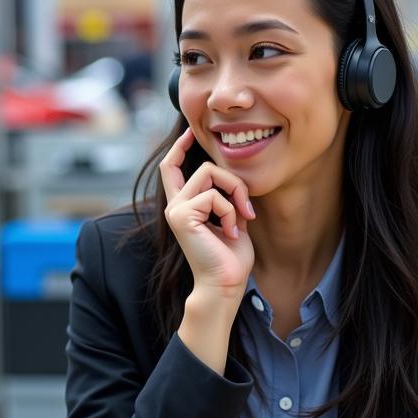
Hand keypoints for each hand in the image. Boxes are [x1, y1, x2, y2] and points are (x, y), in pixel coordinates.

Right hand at [159, 128, 255, 300]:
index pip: (171, 168)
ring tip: (239, 221)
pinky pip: (213, 196)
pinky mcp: (181, 216)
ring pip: (209, 173)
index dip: (179, 147)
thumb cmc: (231, 258)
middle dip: (233, 181)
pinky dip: (230, 212)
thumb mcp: (233, 219)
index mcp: (184, 206)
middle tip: (247, 207)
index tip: (190, 132)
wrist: (225, 284)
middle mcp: (175, 206)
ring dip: (233, 195)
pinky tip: (230, 233)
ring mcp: (175, 210)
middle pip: (204, 166)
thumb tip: (233, 175)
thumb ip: (227, 197)